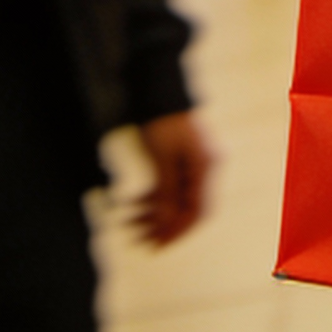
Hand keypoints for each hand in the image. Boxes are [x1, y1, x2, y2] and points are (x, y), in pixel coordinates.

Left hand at [129, 112, 212, 248]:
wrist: (157, 86)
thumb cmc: (161, 120)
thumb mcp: (162, 159)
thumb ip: (166, 194)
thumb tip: (165, 226)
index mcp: (205, 168)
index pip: (196, 212)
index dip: (176, 232)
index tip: (154, 245)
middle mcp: (203, 168)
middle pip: (185, 208)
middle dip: (160, 224)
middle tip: (135, 237)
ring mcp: (192, 163)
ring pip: (174, 198)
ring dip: (152, 212)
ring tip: (126, 220)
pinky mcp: (180, 158)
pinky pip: (168, 185)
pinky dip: (151, 196)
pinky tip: (131, 202)